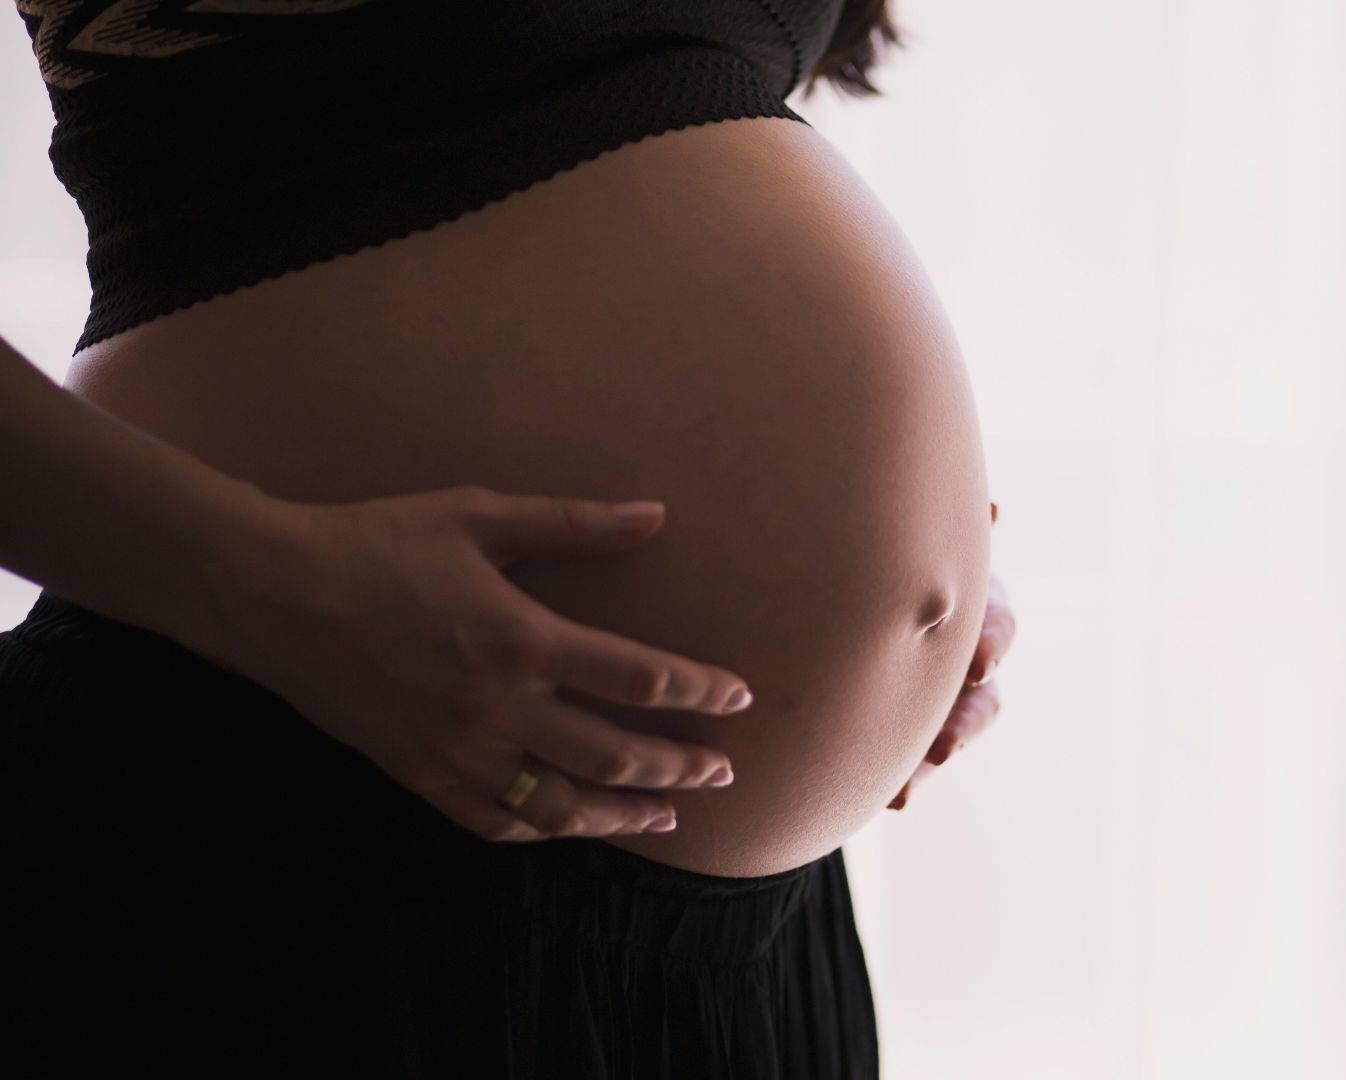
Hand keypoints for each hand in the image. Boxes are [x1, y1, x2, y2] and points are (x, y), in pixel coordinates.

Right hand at [198, 484, 751, 843]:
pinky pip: (493, 822)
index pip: (640, 679)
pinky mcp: (417, 774)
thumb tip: (656, 514)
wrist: (270, 593)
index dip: (700, 692)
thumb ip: (574, 522)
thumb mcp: (479, 515)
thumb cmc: (377, 541)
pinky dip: (541, 830)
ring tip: (668, 815)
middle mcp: (496, 707)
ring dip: (624, 813)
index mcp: (521, 639)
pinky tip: (570, 826)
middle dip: (680, 767)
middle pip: (615, 755)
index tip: (739, 697)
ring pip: (561, 805)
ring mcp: (456, 750)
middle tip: (724, 772)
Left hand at [888, 500, 1013, 810]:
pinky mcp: (915, 727)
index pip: (995, 621)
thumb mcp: (909, 535)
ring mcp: (945, 693)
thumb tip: (994, 511)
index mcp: (971, 598)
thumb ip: (938, 531)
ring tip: (907, 789)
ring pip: (953, 734)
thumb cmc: (886, 543)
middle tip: (944, 746)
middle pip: (981, 695)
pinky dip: (906, 780)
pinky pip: (915, 760)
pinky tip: (894, 799)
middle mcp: (967, 649)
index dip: (991, 643)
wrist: (846, 587)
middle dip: (964, 721)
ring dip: (933, 760)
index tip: (977, 665)